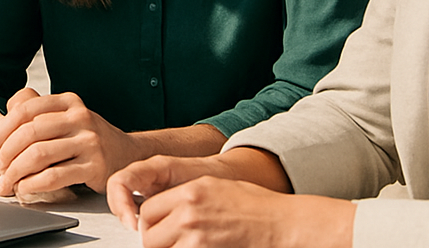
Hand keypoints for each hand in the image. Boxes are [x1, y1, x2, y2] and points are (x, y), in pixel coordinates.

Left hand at [0, 88, 139, 196]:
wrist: (124, 152)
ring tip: (8, 182)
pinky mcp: (94, 166)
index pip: (27, 109)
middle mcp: (80, 117)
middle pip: (30, 133)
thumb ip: (39, 108)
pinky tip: (25, 188)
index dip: (5, 127)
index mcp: (69, 101)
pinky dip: (33, 184)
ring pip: (39, 155)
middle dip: (7, 153)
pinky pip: (55, 176)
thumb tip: (10, 107)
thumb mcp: (66, 114)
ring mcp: (89, 141)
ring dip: (16, 172)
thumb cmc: (86, 135)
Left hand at [108, 155, 354, 247]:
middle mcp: (189, 214)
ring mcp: (197, 238)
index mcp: (190, 192)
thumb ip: (186, 197)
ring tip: (183, 244)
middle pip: (150, 235)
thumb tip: (167, 209)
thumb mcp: (215, 187)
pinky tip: (198, 247)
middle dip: (154, 240)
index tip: (155, 227)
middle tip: (166, 241)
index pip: (149, 210)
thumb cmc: (254, 204)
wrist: (280, 223)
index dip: (148, 221)